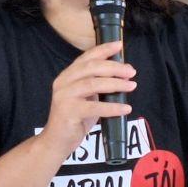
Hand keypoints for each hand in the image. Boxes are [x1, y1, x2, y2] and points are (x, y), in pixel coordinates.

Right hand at [40, 40, 134, 155]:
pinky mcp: (69, 112)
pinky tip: (125, 108)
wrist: (56, 141)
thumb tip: (123, 74)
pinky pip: (95, 107)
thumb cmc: (74, 119)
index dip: (103, 49)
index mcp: (66, 76)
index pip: (86, 58)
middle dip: (114, 67)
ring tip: (131, 86)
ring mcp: (64, 97)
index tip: (119, 45)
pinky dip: (113, 107)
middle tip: (131, 71)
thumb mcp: (87, 98)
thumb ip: (99, 85)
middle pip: (91, 68)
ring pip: (93, 84)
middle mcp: (63, 83)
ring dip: (116, 84)